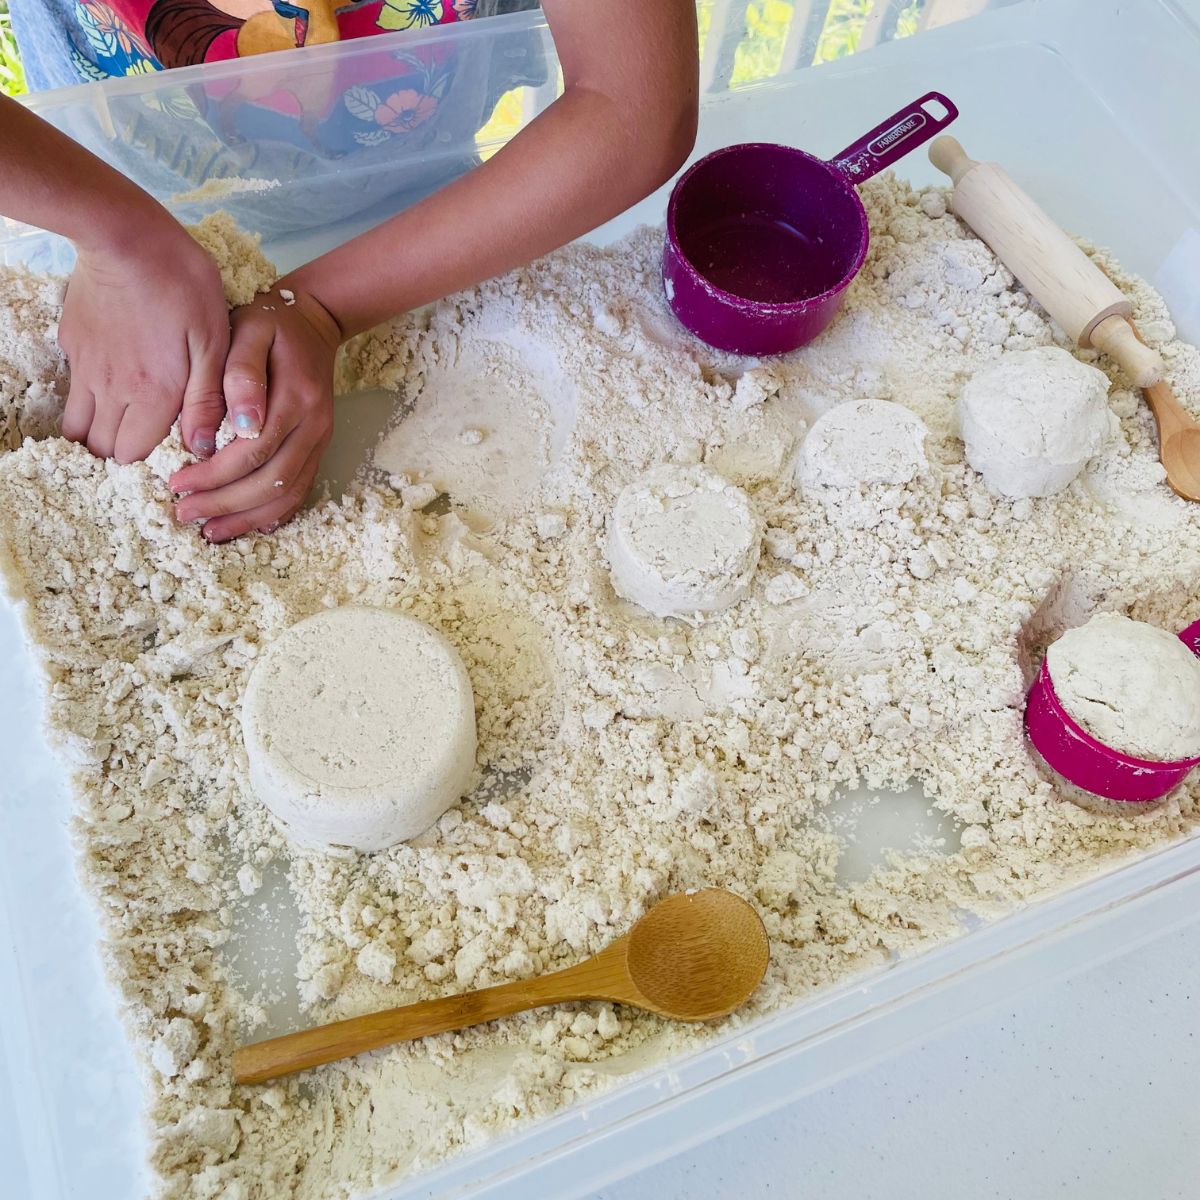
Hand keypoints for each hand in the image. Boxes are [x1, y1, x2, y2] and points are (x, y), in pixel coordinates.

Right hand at [59, 221, 229, 462]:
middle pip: (102, 447)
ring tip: (121, 425)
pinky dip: (86, 400)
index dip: (146, 461)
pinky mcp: (72, 344)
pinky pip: (73, 388)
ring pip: (78, 425)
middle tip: (141, 443)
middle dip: (119, 454)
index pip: (133, 454)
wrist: (125, 236)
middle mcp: (113, 389)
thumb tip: (202, 448)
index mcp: (153, 394)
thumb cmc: (182, 284)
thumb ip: (207, 399)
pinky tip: (111, 385)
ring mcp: (87, 367)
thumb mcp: (214, 341)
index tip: (162, 453)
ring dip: (96, 432)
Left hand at [170, 287, 340, 542]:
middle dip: (224, 504)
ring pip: (287, 494)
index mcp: (296, 399)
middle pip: (270, 481)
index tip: (176, 483)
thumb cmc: (272, 324)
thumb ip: (240, 375)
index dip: (214, 474)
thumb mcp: (249, 332)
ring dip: (248, 518)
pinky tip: (247, 525)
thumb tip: (239, 425)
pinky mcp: (317, 449)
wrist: (314, 322)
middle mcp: (314, 427)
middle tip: (183, 512)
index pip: (253, 452)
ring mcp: (320, 441)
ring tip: (210, 530)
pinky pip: (299, 490)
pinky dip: (273, 514)